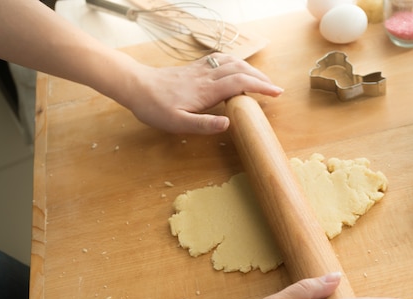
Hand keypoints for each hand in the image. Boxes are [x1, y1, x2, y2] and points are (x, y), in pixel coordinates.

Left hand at [124, 53, 282, 134]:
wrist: (135, 87)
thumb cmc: (155, 108)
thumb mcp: (177, 123)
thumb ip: (203, 124)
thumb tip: (228, 124)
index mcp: (206, 90)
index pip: (240, 83)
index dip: (261, 87)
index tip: (277, 93)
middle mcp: (206, 76)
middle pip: (241, 70)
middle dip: (261, 78)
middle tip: (276, 89)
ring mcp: (200, 70)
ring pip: (232, 62)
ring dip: (250, 69)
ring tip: (261, 80)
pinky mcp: (194, 68)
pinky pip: (220, 60)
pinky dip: (235, 62)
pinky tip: (237, 68)